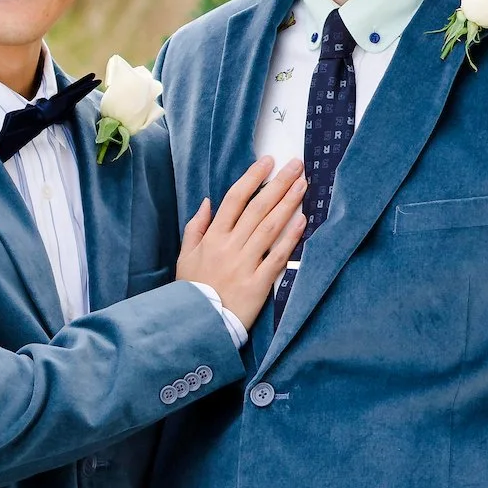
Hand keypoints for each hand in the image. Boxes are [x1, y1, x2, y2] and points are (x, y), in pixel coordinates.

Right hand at [176, 156, 307, 328]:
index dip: (252, 178)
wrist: (198, 325)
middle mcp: (230, 246)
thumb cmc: (193, 289)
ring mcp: (245, 263)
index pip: (235, 199)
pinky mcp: (259, 283)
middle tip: (295, 166)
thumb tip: (207, 202)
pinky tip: (302, 220)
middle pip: (258, 208)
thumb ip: (196, 227)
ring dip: (287, 203)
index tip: (267, 162)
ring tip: (302, 185)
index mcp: (213, 236)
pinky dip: (290, 237)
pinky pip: (277, 256)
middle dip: (278, 184)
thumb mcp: (185, 255)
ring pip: (270, 227)